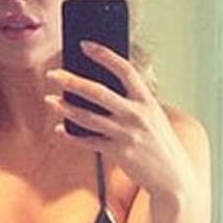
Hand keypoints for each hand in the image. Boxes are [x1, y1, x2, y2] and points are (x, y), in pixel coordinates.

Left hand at [46, 42, 196, 202]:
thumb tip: (98, 91)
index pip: (124, 70)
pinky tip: (59, 129)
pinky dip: (71, 136)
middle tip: (53, 74)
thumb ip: (132, 103)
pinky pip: (89, 142)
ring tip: (49, 100)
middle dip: (72, 81)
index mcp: (147, 101)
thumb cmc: (159, 144)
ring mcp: (127, 134)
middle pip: (98, 92)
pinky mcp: (119, 153)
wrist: (173, 178)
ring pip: (88, 117)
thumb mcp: (153, 117)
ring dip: (65, 108)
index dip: (104, 55)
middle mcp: (137, 115)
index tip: (85, 45)